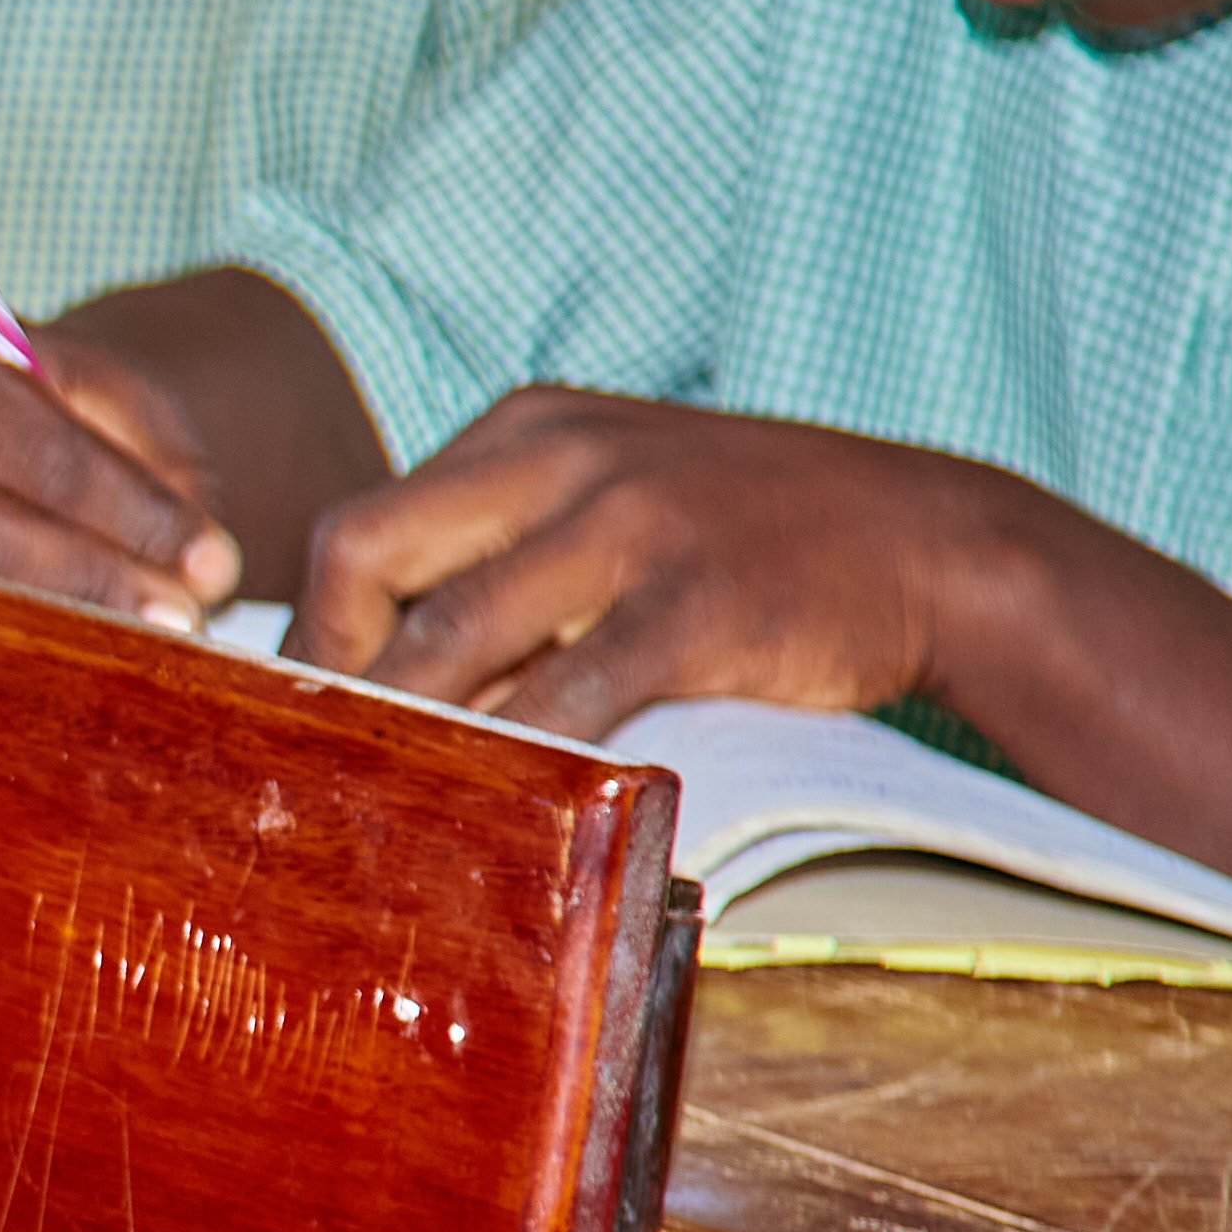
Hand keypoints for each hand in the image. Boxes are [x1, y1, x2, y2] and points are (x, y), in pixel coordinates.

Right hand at [0, 318, 244, 627]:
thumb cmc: (40, 412)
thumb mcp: (111, 397)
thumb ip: (163, 459)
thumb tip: (204, 571)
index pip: (39, 455)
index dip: (134, 515)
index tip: (215, 566)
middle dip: (94, 585)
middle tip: (186, 626)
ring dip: (57, 637)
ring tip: (147, 655)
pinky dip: (7, 658)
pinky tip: (73, 672)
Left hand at [293, 389, 1008, 734]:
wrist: (931, 541)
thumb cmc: (746, 536)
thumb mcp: (610, 492)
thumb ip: (502, 541)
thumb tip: (376, 649)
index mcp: (524, 428)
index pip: (361, 524)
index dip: (313, 629)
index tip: (300, 711)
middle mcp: (560, 457)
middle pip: (364, 554)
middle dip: (321, 668)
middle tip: (314, 756)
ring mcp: (629, 524)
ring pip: (452, 632)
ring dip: (398, 724)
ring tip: (369, 793)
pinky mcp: (694, 601)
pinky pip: (567, 691)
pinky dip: (515, 752)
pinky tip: (492, 803)